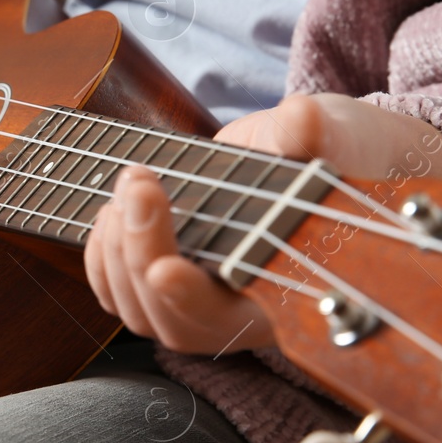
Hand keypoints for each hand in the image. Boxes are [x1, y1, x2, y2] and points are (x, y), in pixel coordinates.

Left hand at [84, 93, 441, 356]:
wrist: (317, 152)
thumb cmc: (339, 152)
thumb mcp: (339, 133)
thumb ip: (318, 133)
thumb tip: (302, 120)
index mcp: (291, 294)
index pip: (233, 321)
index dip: (191, 301)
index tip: (164, 268)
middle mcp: (241, 311)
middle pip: (170, 322)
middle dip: (141, 253)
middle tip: (141, 183)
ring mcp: (199, 301)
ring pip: (136, 311)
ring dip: (116, 250)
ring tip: (133, 184)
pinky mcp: (169, 279)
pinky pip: (118, 293)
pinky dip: (102, 254)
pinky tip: (113, 209)